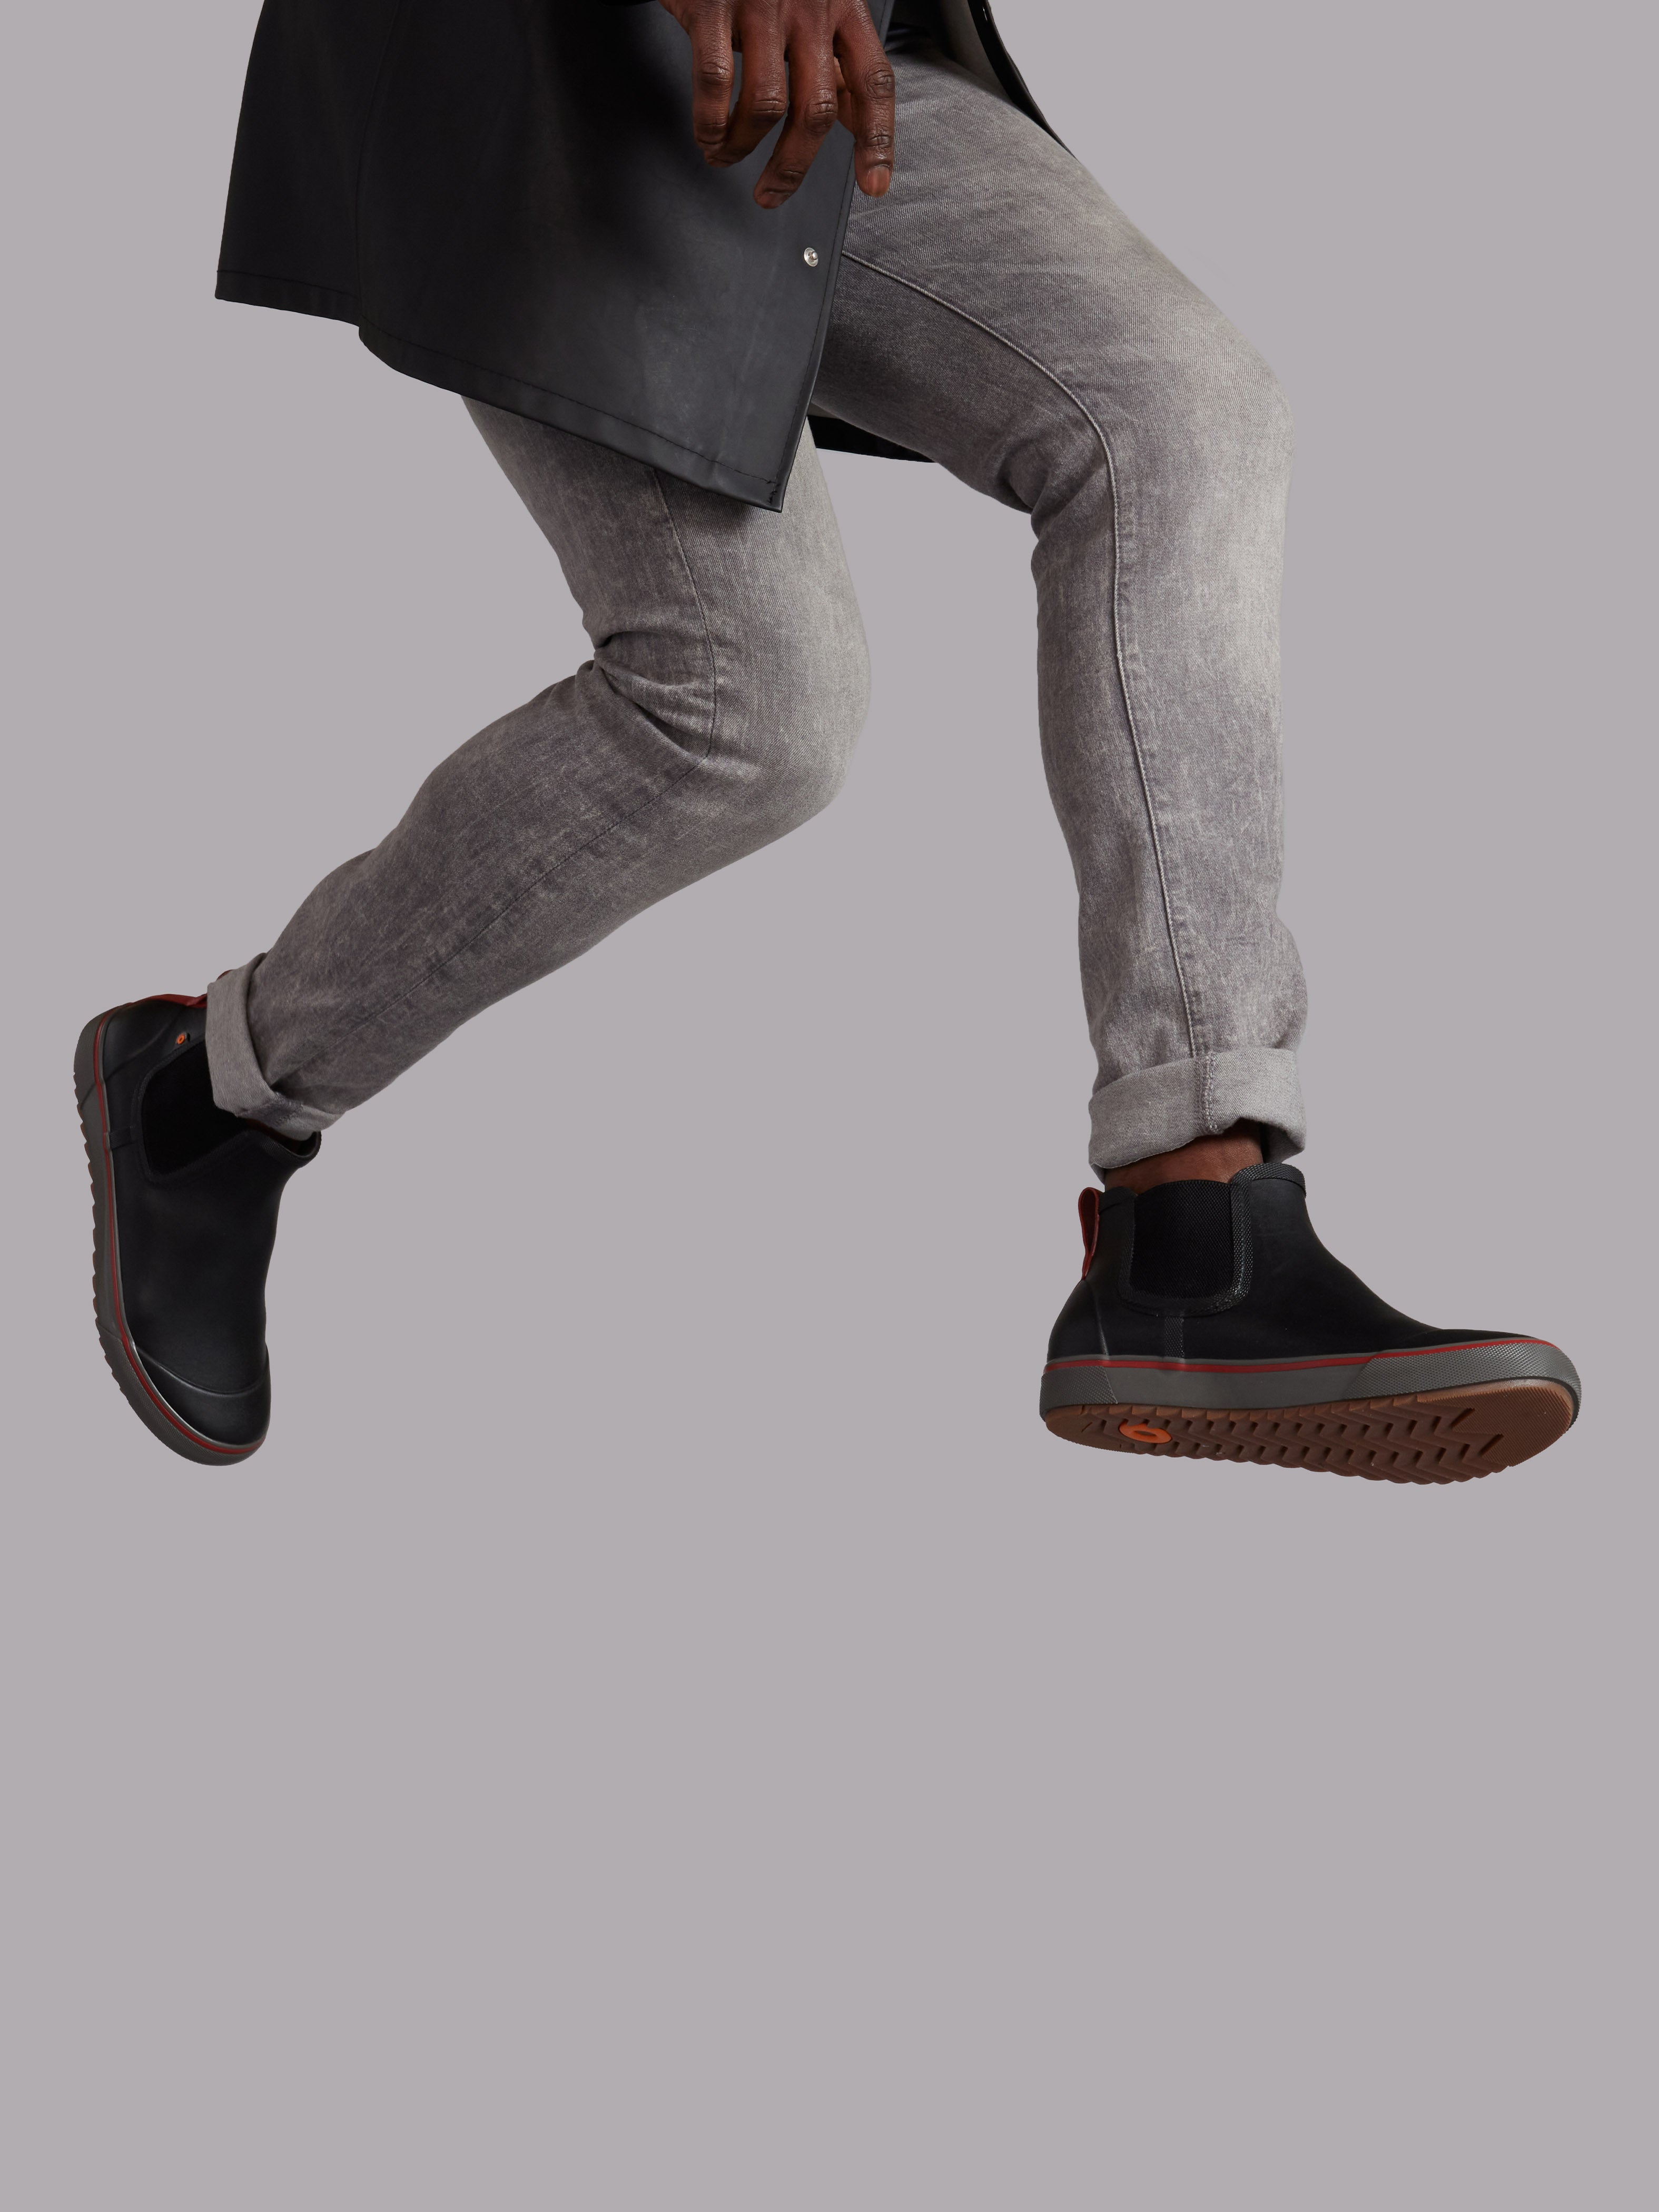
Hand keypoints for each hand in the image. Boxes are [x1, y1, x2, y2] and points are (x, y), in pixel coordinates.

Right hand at [657, 0, 894, 208]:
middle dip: (792, 166)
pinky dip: (710, 124)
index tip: (874, 183)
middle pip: (816, 109)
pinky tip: (708, 136)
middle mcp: (808, 6)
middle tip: (772, 192)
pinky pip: (715, 82)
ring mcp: (760, 6)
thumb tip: (857, 119)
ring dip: (743, 147)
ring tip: (726, 155)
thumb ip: (837, 58)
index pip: (872, 81)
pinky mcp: (714, 6)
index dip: (877, 138)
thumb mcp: (816, 6)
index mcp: (842, 7)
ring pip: (766, 106)